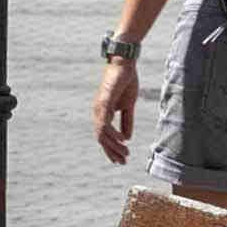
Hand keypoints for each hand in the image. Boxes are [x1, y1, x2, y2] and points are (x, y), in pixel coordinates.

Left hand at [87, 44, 141, 165]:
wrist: (124, 64)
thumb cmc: (125, 82)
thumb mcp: (128, 105)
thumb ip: (127, 121)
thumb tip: (127, 137)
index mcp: (103, 113)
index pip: (104, 136)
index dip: (111, 149)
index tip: (121, 160)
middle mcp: (98, 112)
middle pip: (101, 138)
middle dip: (112, 151)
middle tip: (123, 162)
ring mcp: (99, 107)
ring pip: (103, 133)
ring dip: (114, 145)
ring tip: (125, 153)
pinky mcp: (104, 101)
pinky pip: (106, 122)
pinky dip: (113, 133)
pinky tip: (122, 141)